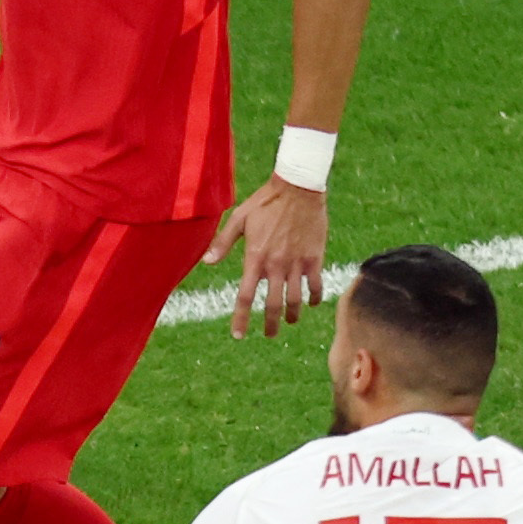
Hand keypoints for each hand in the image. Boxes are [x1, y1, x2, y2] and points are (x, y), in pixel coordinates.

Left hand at [206, 167, 331, 336]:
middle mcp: (276, 265)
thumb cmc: (265, 202)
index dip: (240, 318)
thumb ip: (222, 242)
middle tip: (268, 334)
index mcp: (255, 258)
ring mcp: (297, 263)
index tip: (238, 335)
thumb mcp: (239, 218)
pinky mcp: (315, 257)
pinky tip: (311, 304)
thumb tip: (206, 262)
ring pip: (295, 299)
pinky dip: (314, 298)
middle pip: (272, 305)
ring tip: (290, 321)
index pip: (244, 296)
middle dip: (269, 324)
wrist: (299, 188)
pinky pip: (316, 285)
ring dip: (292, 314)